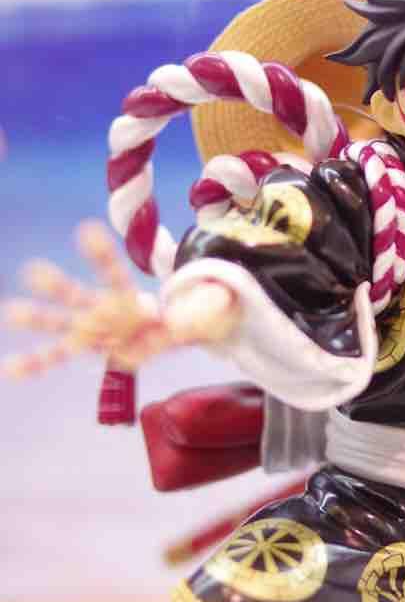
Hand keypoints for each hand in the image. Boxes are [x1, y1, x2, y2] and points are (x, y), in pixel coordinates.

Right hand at [2, 222, 172, 378]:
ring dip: (37, 318)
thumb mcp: (190, 318)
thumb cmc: (169, 319)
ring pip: (58, 321)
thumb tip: (187, 321)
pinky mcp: (82, 345)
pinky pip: (56, 355)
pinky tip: (9, 369)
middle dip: (56, 285)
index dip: (101, 254)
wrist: (154, 329)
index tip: (86, 232)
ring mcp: (86, 325)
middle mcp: (99, 306)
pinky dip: (34, 363)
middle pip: (75, 293)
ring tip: (11, 313)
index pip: (112, 270)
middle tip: (33, 271)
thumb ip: (188, 321)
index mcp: (123, 293)